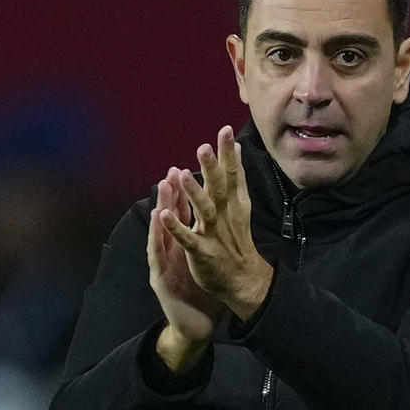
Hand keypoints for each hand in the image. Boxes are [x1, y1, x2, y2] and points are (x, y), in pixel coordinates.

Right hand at [146, 165, 219, 370]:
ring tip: (165, 185)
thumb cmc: (202, 294)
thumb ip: (207, 242)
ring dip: (163, 206)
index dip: (188, 193)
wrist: (196, 326)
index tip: (192, 170)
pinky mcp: (161, 278)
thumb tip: (218, 224)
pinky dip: (158, 235)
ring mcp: (164, 263)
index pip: (187, 215)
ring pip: (162, 230)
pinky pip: (159, 253)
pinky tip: (158, 218)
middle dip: (173, 193)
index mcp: (186, 245)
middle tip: (174, 168)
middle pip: (173, 218)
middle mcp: (172, 251)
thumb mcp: (207, 263)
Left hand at [158, 126, 275, 322]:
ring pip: (204, 211)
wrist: (244, 279)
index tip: (224, 131)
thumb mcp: (241, 206)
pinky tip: (166, 215)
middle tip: (204, 147)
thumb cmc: (238, 239)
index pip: (232, 174)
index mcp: (233, 204)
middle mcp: (225, 215)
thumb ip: (237, 177)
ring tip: (183, 175)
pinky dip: (177, 227)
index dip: (228, 153)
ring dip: (193, 193)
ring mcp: (213, 233)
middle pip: (219, 188)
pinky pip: (188, 238)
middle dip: (211, 168)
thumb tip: (237, 149)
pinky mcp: (202, 251)